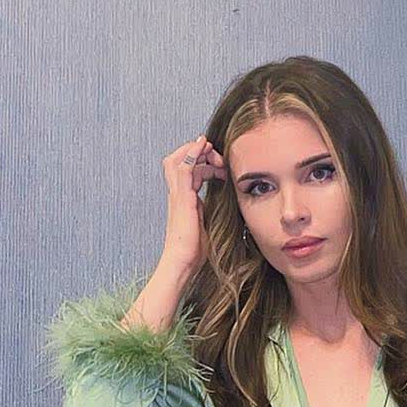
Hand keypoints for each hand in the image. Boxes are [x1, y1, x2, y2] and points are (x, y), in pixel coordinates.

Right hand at [160, 134, 226, 274]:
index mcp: (184, 200)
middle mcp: (178, 194)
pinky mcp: (182, 196)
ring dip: (196, 150)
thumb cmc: (194, 251)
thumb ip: (212, 213)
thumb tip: (228, 209)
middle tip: (219, 159)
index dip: (205, 165)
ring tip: (212, 150)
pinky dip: (192, 152)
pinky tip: (203, 144)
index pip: (190, 171)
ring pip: (179, 159)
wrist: (183, 261)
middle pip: (180, 160)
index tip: (223, 170)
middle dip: (199, 153)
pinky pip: (184, 166)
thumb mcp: (207, 226)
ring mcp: (178, 194)